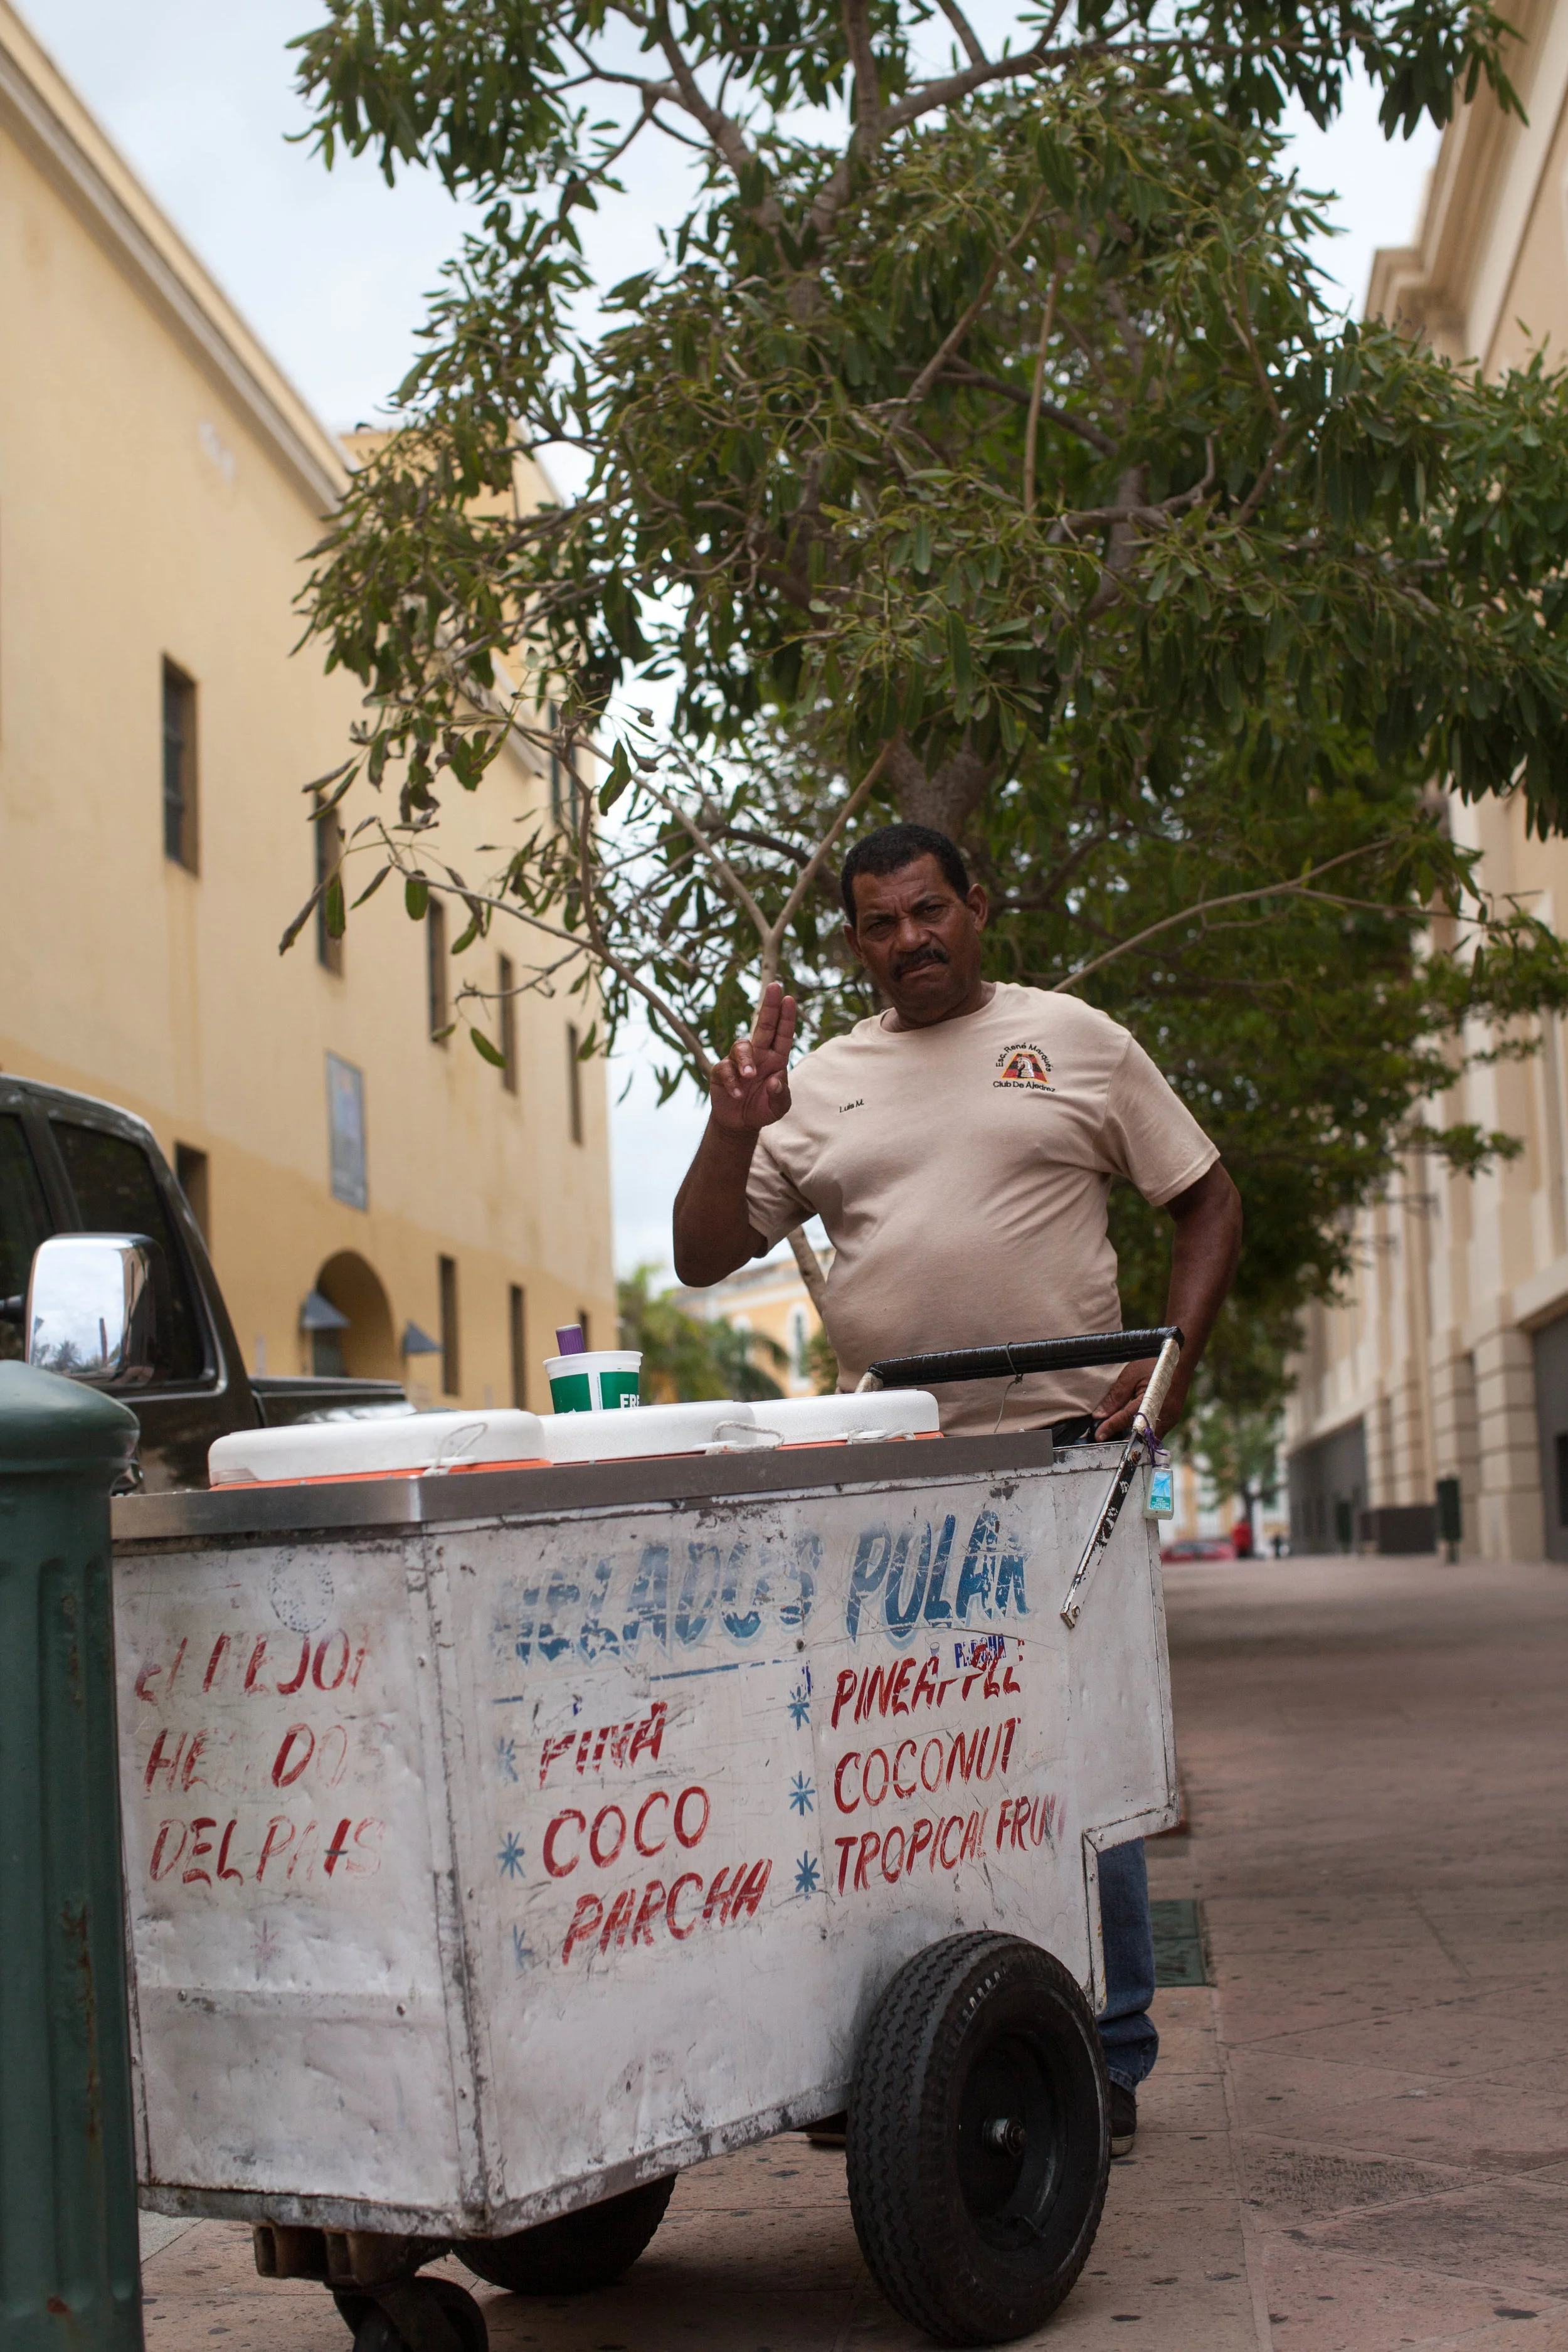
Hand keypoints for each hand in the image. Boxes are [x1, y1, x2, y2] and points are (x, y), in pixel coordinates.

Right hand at [709, 983, 796, 1134]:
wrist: (739, 1123)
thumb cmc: (763, 1109)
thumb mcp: (778, 1107)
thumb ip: (780, 1095)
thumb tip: (777, 1079)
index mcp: (776, 1058)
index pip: (783, 1034)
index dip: (786, 1017)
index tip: (789, 999)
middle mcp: (759, 1054)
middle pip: (764, 1025)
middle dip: (769, 1006)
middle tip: (774, 987)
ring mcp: (739, 1061)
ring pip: (742, 1046)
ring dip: (746, 1060)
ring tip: (749, 1076)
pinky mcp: (721, 1071)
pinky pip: (725, 1069)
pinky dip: (732, 1081)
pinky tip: (737, 1094)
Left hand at [1090, 1358, 1182, 1441]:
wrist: (1181, 1358)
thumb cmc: (1156, 1362)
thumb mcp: (1132, 1374)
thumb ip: (1116, 1396)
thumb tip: (1100, 1415)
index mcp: (1152, 1400)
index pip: (1127, 1418)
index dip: (1111, 1427)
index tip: (1099, 1435)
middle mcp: (1164, 1414)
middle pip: (1141, 1434)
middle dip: (1123, 1439)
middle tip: (1107, 1439)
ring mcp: (1171, 1418)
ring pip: (1149, 1436)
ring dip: (1134, 1437)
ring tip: (1117, 1436)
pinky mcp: (1173, 1419)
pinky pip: (1156, 1431)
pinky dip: (1144, 1432)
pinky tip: (1133, 1429)